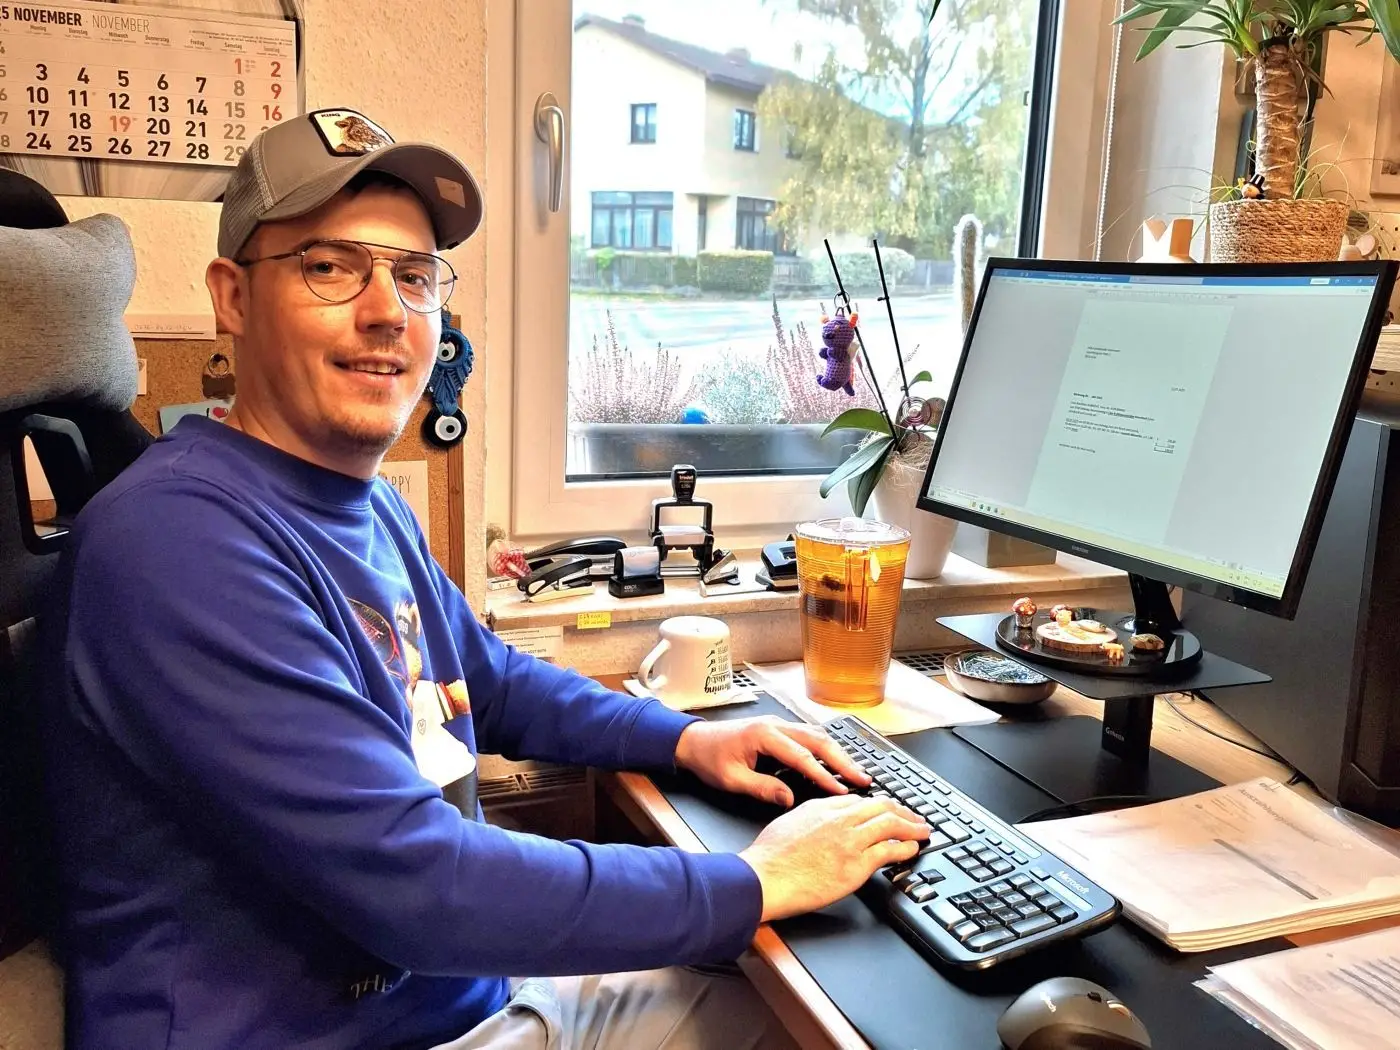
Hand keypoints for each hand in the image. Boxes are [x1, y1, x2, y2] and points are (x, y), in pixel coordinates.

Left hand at [673, 716, 870, 805]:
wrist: (692, 740)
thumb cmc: (709, 757)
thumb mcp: (731, 779)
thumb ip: (761, 788)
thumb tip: (788, 799)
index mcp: (764, 735)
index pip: (802, 757)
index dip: (824, 775)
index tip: (841, 790)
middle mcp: (775, 726)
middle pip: (818, 740)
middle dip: (843, 760)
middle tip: (863, 779)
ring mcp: (778, 725)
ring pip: (816, 736)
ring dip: (838, 753)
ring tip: (856, 772)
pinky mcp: (778, 730)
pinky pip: (808, 737)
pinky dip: (826, 749)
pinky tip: (835, 762)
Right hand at [739, 795, 929, 921]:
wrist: (765, 877)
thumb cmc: (769, 857)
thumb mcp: (789, 822)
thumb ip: (810, 817)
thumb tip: (820, 820)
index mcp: (822, 807)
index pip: (859, 800)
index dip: (878, 805)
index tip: (886, 811)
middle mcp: (839, 819)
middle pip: (881, 807)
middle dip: (902, 810)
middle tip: (914, 816)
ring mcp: (850, 841)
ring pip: (890, 824)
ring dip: (911, 826)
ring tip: (922, 829)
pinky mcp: (856, 865)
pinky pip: (889, 850)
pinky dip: (905, 847)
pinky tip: (912, 848)